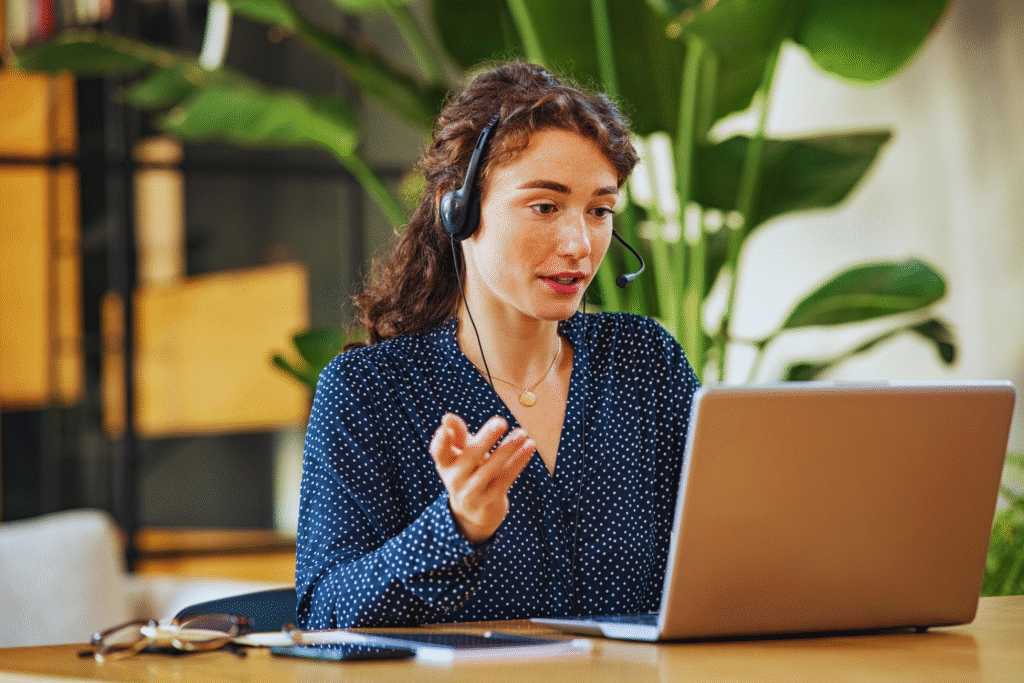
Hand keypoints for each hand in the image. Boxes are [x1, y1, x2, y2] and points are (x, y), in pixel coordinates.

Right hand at [429, 413, 534, 543]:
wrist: (475, 512)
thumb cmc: (469, 471)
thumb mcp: (461, 454)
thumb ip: (458, 435)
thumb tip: (448, 417)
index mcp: (445, 464)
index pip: (439, 452)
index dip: (440, 441)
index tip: (444, 429)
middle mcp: (454, 479)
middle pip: (470, 456)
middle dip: (486, 438)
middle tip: (501, 421)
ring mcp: (471, 492)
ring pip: (491, 468)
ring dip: (508, 449)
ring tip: (522, 433)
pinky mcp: (490, 500)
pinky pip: (506, 478)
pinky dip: (518, 461)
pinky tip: (529, 446)